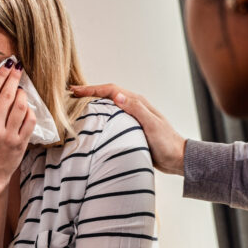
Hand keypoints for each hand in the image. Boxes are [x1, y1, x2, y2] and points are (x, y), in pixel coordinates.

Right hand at [0, 61, 34, 194]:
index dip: (0, 74)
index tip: (7, 64)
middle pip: (7, 95)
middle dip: (14, 78)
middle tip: (18, 68)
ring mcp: (7, 136)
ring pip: (20, 106)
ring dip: (22, 94)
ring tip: (21, 90)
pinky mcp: (19, 144)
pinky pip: (29, 121)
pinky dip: (29, 111)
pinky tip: (26, 108)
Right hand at [71, 83, 186, 175]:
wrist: (176, 158)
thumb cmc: (166, 143)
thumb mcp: (152, 125)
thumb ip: (136, 110)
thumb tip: (117, 97)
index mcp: (137, 102)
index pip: (111, 90)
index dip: (92, 89)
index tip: (75, 91)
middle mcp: (133, 107)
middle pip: (107, 95)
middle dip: (89, 93)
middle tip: (70, 95)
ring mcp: (131, 117)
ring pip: (108, 106)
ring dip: (92, 103)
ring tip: (75, 106)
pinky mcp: (130, 128)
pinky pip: (111, 118)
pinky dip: (99, 116)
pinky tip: (91, 122)